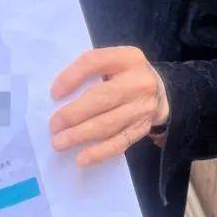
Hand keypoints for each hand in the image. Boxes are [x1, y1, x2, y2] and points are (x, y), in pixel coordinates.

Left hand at [48, 47, 169, 166]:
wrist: (163, 92)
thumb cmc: (126, 75)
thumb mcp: (114, 62)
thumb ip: (92, 70)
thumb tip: (59, 95)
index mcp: (127, 58)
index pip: (95, 62)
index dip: (72, 77)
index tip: (54, 93)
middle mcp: (138, 82)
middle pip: (102, 98)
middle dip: (74, 114)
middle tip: (54, 126)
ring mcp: (142, 107)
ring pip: (108, 124)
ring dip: (81, 135)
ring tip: (59, 143)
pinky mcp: (142, 129)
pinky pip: (119, 143)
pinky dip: (99, 152)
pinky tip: (81, 158)